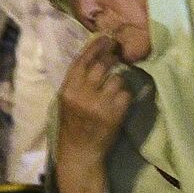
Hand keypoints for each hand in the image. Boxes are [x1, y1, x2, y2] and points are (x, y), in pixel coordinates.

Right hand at [53, 34, 131, 192]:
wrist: (80, 153)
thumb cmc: (73, 125)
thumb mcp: (66, 100)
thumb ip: (78, 81)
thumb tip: (95, 56)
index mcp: (67, 90)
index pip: (82, 60)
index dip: (96, 46)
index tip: (106, 38)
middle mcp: (82, 95)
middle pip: (102, 65)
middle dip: (112, 57)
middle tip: (117, 54)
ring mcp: (99, 105)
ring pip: (117, 79)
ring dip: (119, 81)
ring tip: (114, 90)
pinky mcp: (114, 114)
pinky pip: (126, 94)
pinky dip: (126, 96)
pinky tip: (119, 103)